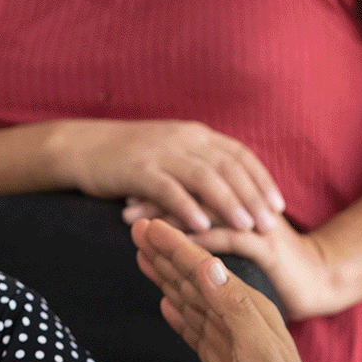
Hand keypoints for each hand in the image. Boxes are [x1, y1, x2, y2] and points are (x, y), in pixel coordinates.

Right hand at [55, 120, 285, 234]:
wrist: (82, 147)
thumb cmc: (129, 157)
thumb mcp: (171, 153)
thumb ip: (199, 166)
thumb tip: (231, 192)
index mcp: (195, 135)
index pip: (239, 155)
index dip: (261, 180)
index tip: (279, 206)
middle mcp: (184, 139)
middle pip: (228, 167)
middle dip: (253, 196)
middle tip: (270, 224)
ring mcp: (161, 152)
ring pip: (204, 176)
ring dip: (228, 202)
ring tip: (246, 227)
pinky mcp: (138, 168)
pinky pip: (168, 188)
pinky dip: (187, 206)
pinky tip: (201, 226)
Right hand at [132, 219, 340, 361]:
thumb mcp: (258, 349)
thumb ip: (232, 307)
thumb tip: (208, 266)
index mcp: (249, 308)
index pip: (204, 269)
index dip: (175, 246)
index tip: (148, 226)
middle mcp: (239, 320)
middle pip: (194, 280)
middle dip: (165, 255)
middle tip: (138, 231)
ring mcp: (230, 344)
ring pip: (190, 302)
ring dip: (167, 279)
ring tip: (144, 258)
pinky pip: (195, 331)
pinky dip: (178, 315)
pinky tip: (166, 303)